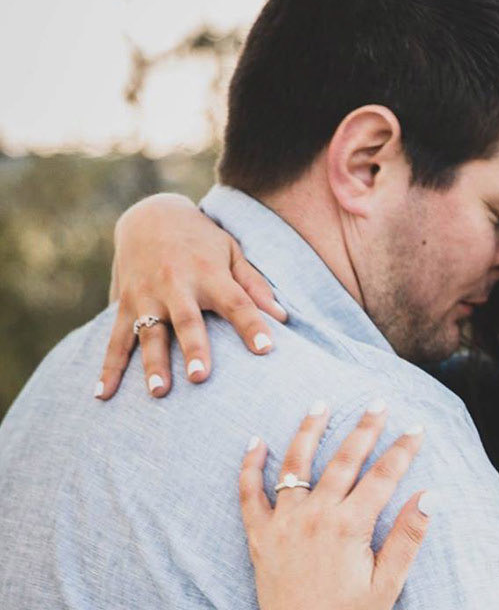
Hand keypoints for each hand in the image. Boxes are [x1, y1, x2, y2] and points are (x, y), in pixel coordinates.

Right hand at [96, 193, 287, 399]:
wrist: (149, 215)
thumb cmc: (201, 240)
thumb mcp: (231, 251)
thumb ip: (255, 285)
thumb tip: (284, 318)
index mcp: (208, 272)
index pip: (236, 301)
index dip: (251, 324)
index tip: (267, 349)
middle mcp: (175, 284)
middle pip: (186, 320)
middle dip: (193, 348)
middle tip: (200, 377)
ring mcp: (146, 296)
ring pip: (148, 333)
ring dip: (152, 364)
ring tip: (159, 393)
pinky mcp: (124, 304)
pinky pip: (116, 340)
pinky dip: (109, 367)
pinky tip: (104, 394)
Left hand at [240, 401, 430, 609]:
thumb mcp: (388, 583)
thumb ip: (407, 537)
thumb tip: (431, 498)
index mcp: (350, 527)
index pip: (382, 476)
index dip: (402, 450)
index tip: (417, 428)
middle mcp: (315, 517)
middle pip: (343, 460)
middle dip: (364, 428)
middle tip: (378, 403)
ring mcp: (284, 524)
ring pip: (296, 465)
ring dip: (310, 431)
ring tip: (321, 405)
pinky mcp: (261, 538)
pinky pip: (250, 494)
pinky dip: (251, 467)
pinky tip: (257, 442)